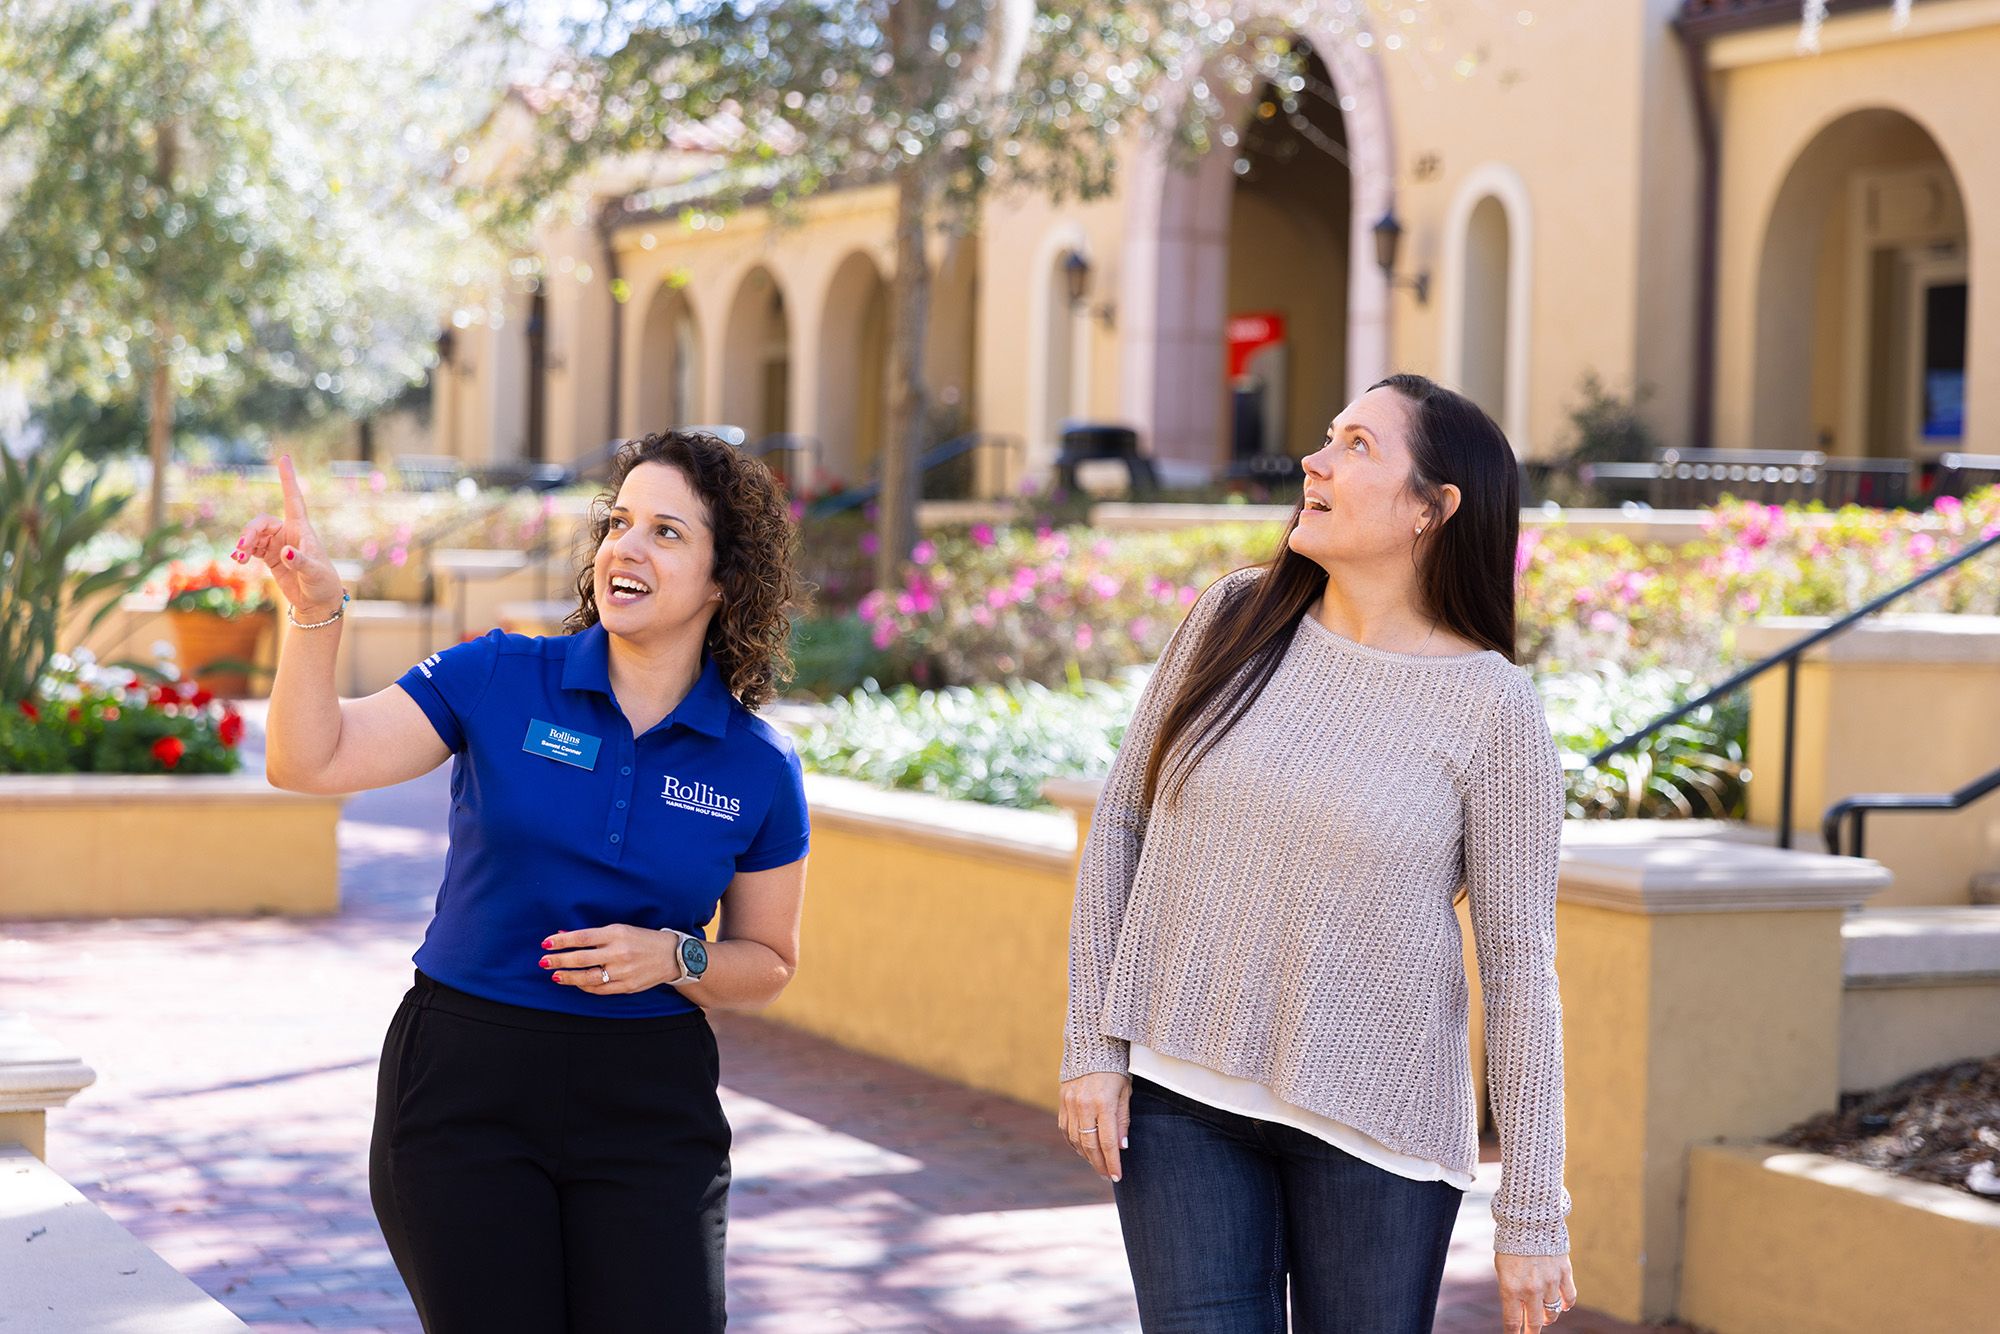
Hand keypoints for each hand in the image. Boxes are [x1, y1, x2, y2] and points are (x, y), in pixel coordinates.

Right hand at [233, 455, 344, 619]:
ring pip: (254, 535)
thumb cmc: (323, 584)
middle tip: (241, 549)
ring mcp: (278, 544)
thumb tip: (286, 552)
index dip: (288, 479)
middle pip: (262, 522)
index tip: (284, 458)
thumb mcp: (314, 572)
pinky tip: (238, 559)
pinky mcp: (271, 557)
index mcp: (302, 529)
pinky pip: (252, 549)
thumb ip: (300, 562)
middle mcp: (288, 533)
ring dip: (244, 544)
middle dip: (249, 532)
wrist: (319, 602)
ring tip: (239, 559)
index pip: (293, 499)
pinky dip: (243, 552)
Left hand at [540, 925, 678, 993]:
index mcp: (617, 933)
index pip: (583, 937)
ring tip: (555, 975)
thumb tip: (564, 935)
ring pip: (588, 977)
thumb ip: (593, 935)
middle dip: (559, 960)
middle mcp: (619, 952)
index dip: (562, 941)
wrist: (672, 956)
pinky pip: (600, 989)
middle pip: (581, 958)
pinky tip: (576, 983)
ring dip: (568, 977)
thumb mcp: (620, 930)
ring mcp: (623, 971)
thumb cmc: (642, 939)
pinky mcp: (627, 986)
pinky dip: (585, 987)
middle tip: (543, 961)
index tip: (546, 943)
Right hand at [1057, 1071, 1130, 1182]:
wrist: (1091, 1046)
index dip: (1112, 1162)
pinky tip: (1082, 1149)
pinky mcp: (1062, 1101)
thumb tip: (1122, 1147)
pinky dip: (1074, 1142)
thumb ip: (1123, 1120)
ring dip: (1086, 1155)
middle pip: (1090, 1144)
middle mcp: (1084, 1105)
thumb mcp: (1126, 1092)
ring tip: (1096, 1164)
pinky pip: (1065, 1129)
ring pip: (1076, 1139)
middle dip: (1099, 1164)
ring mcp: (1070, 1103)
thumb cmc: (1115, 1069)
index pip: (1108, 1141)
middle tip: (1106, 1176)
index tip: (1117, 1176)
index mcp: (1104, 1103)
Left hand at [1495, 1252, 1576, 1330]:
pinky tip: (1562, 1306)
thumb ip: (1511, 1290)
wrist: (1529, 1221)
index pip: (1512, 1321)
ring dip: (1548, 1318)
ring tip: (1545, 1318)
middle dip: (1532, 1332)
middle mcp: (1531, 1289)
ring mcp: (1550, 1282)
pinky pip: (1569, 1298)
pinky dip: (1566, 1305)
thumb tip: (1520, 1309)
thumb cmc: (1511, 1244)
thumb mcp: (1503, 1269)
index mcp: (1511, 1288)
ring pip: (1552, 1312)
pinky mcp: (1564, 1273)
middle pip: (1534, 1322)